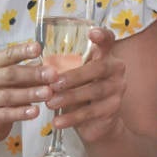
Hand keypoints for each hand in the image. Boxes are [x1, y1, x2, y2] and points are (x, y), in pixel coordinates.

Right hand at [0, 40, 46, 144]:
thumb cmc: (2, 93)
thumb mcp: (13, 79)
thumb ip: (29, 71)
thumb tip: (50, 65)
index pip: (8, 55)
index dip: (22, 51)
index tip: (38, 47)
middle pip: (10, 74)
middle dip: (33, 74)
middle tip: (53, 74)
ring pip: (9, 95)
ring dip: (30, 94)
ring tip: (48, 93)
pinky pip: (6, 114)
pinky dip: (21, 113)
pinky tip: (35, 111)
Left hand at [45, 26, 128, 142]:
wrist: (98, 124)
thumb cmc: (81, 93)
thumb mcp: (75, 78)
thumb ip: (64, 69)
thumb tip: (39, 67)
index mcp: (105, 56)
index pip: (108, 41)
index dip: (102, 35)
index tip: (92, 33)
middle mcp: (116, 70)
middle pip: (98, 68)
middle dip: (74, 76)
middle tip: (53, 84)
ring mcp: (117, 89)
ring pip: (94, 91)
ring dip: (70, 97)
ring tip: (50, 103)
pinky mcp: (113, 109)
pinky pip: (90, 112)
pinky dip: (72, 118)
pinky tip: (57, 122)